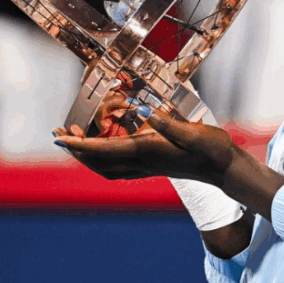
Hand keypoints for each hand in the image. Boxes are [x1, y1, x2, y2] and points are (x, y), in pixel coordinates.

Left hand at [54, 106, 236, 184]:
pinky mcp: (153, 166)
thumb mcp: (195, 132)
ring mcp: (147, 167)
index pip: (105, 150)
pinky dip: (102, 160)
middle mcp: (143, 162)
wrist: (224, 169)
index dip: (79, 145)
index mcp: (148, 150)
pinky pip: (118, 168)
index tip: (60, 138)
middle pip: (98, 162)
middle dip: (76, 151)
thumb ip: (170, 124)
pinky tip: (102, 151)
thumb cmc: (212, 149)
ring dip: (86, 157)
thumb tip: (148, 113)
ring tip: (74, 141)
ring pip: (106, 168)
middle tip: (58, 135)